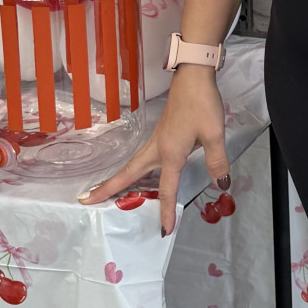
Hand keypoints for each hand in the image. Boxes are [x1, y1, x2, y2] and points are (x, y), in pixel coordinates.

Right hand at [79, 65, 229, 235]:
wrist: (194, 77)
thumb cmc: (202, 104)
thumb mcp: (214, 134)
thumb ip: (216, 162)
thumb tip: (221, 185)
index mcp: (169, 153)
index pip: (166, 189)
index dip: (165, 211)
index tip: (164, 230)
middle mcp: (157, 149)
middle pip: (128, 174)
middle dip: (108, 188)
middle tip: (86, 200)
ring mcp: (157, 140)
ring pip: (134, 165)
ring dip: (118, 179)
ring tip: (104, 193)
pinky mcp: (161, 134)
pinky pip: (143, 158)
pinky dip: (133, 170)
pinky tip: (139, 174)